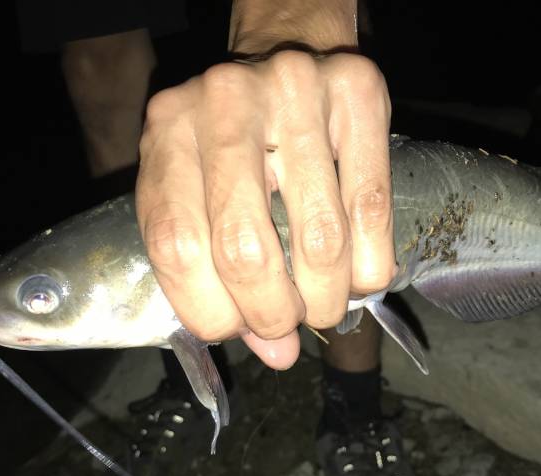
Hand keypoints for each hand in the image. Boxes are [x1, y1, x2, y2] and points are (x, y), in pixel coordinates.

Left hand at [136, 49, 393, 369]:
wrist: (290, 54)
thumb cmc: (236, 143)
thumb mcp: (201, 195)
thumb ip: (218, 275)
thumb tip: (276, 354)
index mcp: (167, 133)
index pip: (177, 246)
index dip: (211, 312)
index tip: (239, 331)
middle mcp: (224, 103)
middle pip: (245, 247)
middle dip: (272, 313)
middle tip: (287, 326)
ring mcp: (295, 90)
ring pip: (319, 235)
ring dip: (325, 298)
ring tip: (324, 308)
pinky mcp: (359, 91)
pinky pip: (373, 206)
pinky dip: (370, 264)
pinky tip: (360, 279)